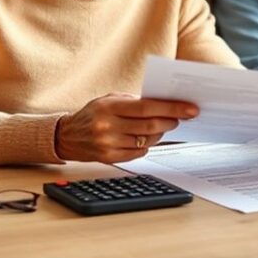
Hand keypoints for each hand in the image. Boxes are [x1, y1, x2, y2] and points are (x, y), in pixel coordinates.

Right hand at [55, 92, 197, 162]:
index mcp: (110, 107)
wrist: (67, 136)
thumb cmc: (93, 113)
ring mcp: (108, 144)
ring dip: (160, 133)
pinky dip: (147, 145)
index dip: (172, 108)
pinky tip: (146, 138)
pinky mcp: (109, 158)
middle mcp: (108, 126)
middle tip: (182, 117)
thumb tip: (165, 104)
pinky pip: (138, 153)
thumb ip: (134, 101)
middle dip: (171, 121)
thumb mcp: (110, 99)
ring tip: (164, 126)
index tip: (190, 109)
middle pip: (150, 125)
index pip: (148, 107)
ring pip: (147, 141)